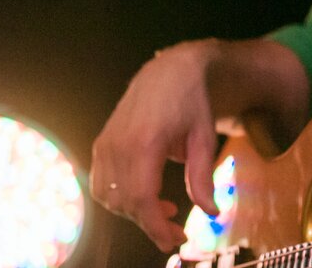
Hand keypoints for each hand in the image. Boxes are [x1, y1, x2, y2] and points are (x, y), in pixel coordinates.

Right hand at [90, 39, 222, 252]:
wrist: (170, 71)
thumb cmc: (190, 101)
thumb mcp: (204, 138)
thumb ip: (203, 177)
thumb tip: (211, 211)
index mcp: (145, 141)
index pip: (141, 198)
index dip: (155, 227)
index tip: (173, 241)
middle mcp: (119, 143)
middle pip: (125, 202)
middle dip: (150, 224)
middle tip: (177, 230)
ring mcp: (106, 143)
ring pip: (110, 197)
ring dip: (134, 212)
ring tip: (164, 208)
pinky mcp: (101, 144)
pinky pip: (101, 184)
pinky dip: (119, 198)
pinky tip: (144, 194)